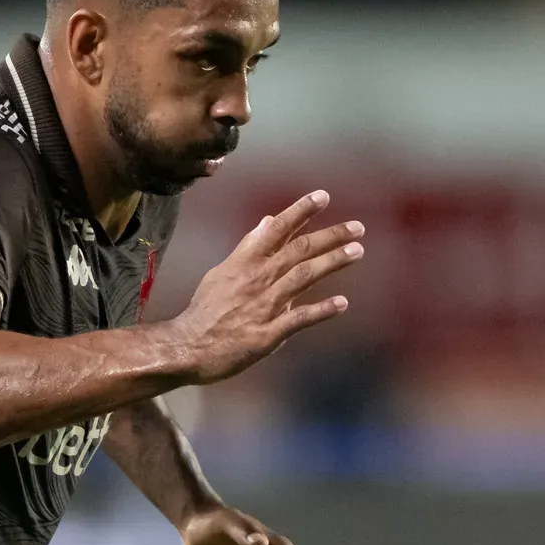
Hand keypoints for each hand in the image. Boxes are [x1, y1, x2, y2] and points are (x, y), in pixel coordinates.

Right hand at [165, 190, 363, 384]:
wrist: (186, 348)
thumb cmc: (205, 311)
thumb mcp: (223, 272)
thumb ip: (249, 248)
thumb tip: (268, 222)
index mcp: (245, 262)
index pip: (276, 229)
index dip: (301, 211)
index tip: (323, 196)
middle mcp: (256, 279)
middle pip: (298, 250)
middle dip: (331, 236)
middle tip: (358, 228)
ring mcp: (263, 306)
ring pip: (302, 276)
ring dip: (332, 262)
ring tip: (357, 251)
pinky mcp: (266, 334)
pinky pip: (298, 319)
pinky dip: (321, 310)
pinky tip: (342, 303)